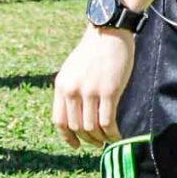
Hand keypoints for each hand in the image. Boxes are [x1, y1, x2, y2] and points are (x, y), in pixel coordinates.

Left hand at [51, 27, 135, 147]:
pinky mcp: (109, 91)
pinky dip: (112, 133)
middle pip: (76, 127)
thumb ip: (70, 90)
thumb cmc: (93, 52)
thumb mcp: (72, 71)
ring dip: (100, 139)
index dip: (67, 137)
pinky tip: (118, 135)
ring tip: (108, 140)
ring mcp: (90, 92)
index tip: (76, 145)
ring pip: (91, 127)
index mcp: (61, 86)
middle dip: (87, 140)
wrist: (108, 33)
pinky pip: (108, 121)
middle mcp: (72, 91)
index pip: (58, 120)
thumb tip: (74, 114)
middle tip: (97, 143)